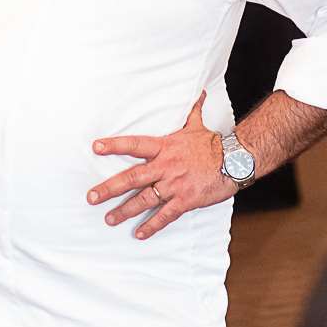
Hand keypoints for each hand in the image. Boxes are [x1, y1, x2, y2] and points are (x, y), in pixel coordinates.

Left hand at [88, 92, 234, 240]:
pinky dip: (152, 226)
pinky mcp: (185, 200)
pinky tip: (139, 234)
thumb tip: (200, 92)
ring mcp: (174, 185)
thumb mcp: (197, 125)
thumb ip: (192, 110)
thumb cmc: (213, 144)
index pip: (134, 145)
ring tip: (109, 219)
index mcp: (164, 147)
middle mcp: (165, 166)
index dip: (114, 145)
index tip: (95, 147)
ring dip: (125, 210)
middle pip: (132, 177)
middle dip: (109, 188)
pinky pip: (165, 215)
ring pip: (144, 199)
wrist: (235, 161)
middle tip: (91, 197)